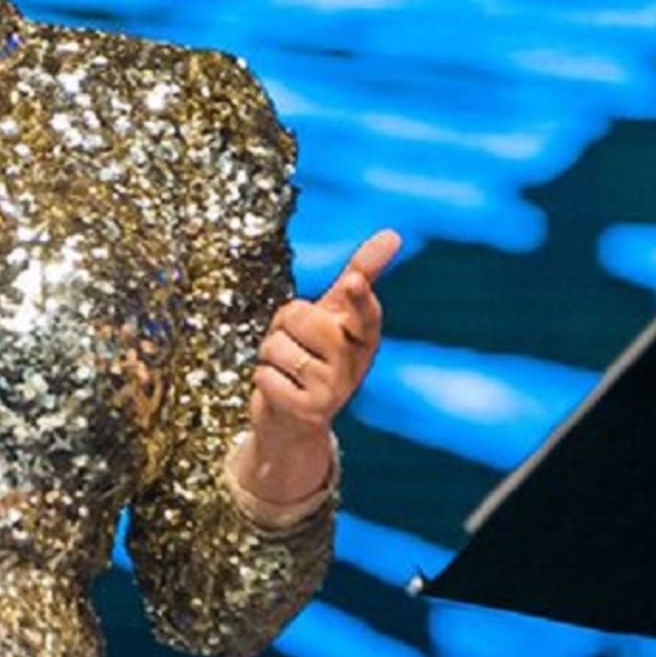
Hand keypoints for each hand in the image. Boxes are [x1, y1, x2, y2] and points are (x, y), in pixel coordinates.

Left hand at [236, 230, 399, 503]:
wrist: (293, 422)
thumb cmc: (313, 356)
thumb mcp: (334, 315)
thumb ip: (360, 275)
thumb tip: (393, 233)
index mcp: (364, 337)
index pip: (364, 313)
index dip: (357, 298)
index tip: (353, 282)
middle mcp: (355, 365)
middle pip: (306, 318)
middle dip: (286, 324)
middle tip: (295, 343)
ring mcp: (334, 390)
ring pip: (279, 345)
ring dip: (270, 354)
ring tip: (286, 370)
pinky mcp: (308, 411)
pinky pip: (265, 374)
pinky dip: (262, 378)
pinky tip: (280, 390)